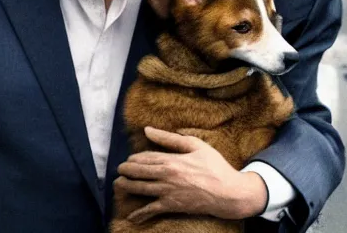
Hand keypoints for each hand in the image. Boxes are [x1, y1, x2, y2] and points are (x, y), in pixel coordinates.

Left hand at [114, 126, 267, 223]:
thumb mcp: (195, 145)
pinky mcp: (172, 206)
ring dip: (127, 187)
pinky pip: (152, 210)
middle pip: (140, 172)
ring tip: (118, 184)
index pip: (146, 157)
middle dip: (126, 171)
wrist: (228, 192)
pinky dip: (140, 214)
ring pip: (141, 189)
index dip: (135, 158)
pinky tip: (131, 216)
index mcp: (172, 160)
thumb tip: (148, 130)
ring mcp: (168, 192)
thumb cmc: (214, 166)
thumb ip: (170, 138)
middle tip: (119, 169)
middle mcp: (167, 176)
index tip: (129, 158)